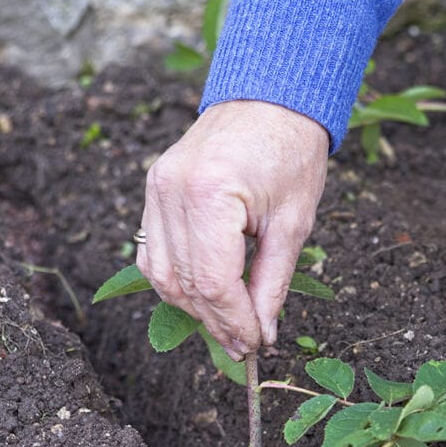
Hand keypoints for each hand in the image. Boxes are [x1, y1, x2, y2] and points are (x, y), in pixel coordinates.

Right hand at [137, 100, 328, 358]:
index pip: (213, 282)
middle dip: (215, 322)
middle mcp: (171, 191)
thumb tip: (263, 334)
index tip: (255, 345)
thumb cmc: (291, 153)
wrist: (270, 98)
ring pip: (161, 274)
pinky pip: (152, 252)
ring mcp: (156, 189)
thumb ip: (272, 283)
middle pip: (185, 283)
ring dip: (193, 308)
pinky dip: (174, 282)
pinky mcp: (153, 189)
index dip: (233, 322)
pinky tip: (202, 299)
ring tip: (227, 330)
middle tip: (244, 348)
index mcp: (209, 195)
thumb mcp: (293, 224)